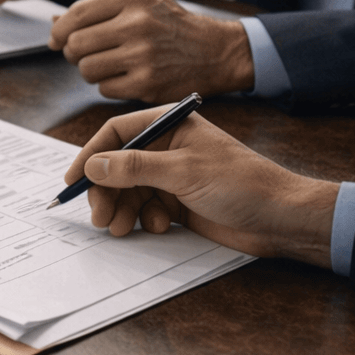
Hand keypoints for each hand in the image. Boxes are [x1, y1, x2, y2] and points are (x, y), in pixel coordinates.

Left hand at [48, 0, 254, 100]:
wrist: (215, 51)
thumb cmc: (169, 26)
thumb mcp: (139, 4)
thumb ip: (97, 11)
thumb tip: (54, 25)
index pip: (76, 14)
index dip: (60, 30)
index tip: (58, 39)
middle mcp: (137, 22)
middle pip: (75, 44)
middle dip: (73, 52)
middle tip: (85, 54)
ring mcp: (142, 54)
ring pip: (86, 69)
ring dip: (91, 71)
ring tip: (109, 64)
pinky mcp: (147, 83)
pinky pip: (104, 89)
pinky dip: (109, 86)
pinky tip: (127, 76)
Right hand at [65, 107, 336, 266]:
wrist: (281, 219)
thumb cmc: (242, 184)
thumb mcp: (184, 172)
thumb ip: (135, 167)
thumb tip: (94, 165)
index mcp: (171, 126)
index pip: (118, 132)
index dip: (91, 155)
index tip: (74, 181)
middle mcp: (168, 148)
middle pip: (118, 166)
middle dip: (106, 191)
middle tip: (99, 216)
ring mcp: (172, 175)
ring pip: (128, 190)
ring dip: (121, 209)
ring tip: (121, 228)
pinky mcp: (178, 202)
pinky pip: (145, 208)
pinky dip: (143, 219)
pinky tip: (156, 227)